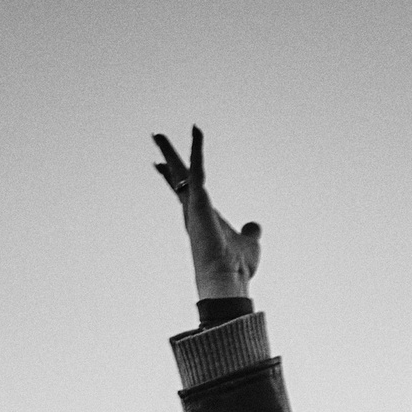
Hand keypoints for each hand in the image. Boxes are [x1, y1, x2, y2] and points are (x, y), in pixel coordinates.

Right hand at [151, 126, 261, 299]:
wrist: (228, 279)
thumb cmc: (238, 268)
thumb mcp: (250, 243)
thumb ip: (251, 232)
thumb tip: (255, 226)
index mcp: (204, 218)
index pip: (187, 192)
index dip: (176, 177)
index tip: (161, 164)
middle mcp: (194, 211)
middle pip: (178, 179)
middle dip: (168, 157)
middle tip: (157, 137)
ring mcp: (194, 207)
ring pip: (180, 172)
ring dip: (170, 151)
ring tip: (157, 134)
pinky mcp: (199, 202)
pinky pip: (198, 169)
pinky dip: (198, 150)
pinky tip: (197, 132)